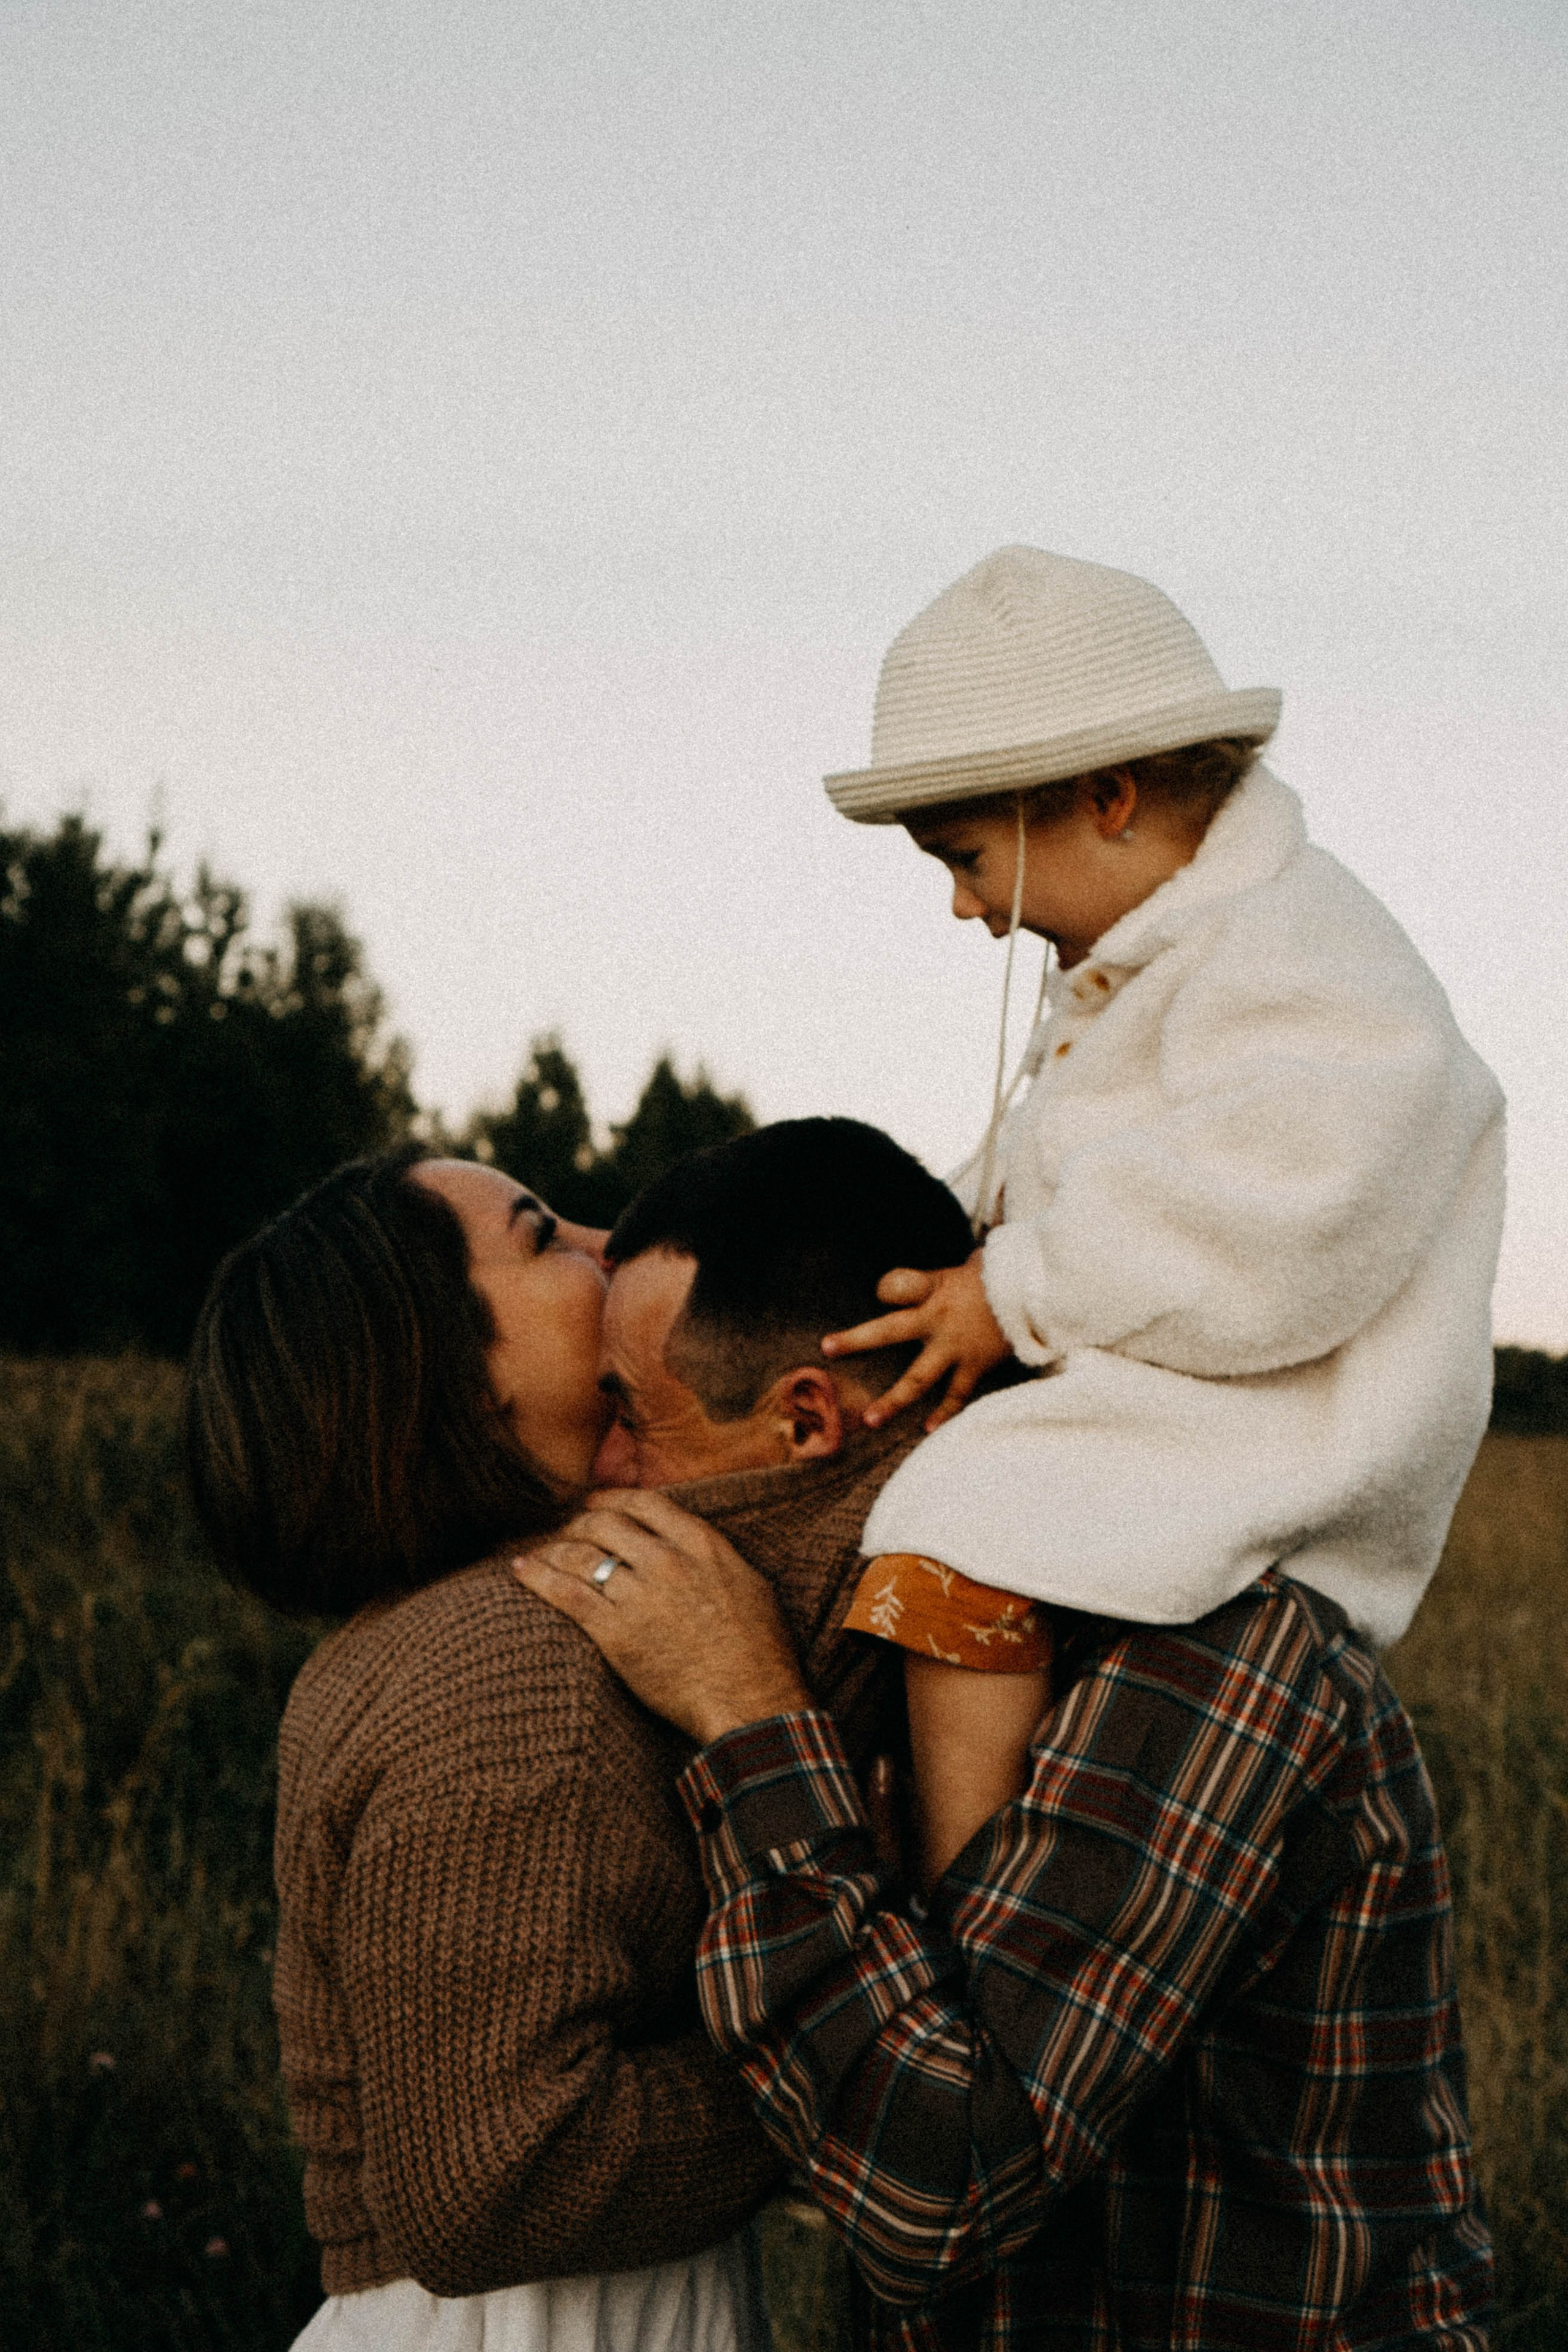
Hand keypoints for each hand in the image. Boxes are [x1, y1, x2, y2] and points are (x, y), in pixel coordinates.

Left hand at [512, 1489, 811, 1747]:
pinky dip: (539, 1577)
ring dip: (556, 1548)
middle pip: (606, 1523)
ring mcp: (639, 1595)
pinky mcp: (615, 1633)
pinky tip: (522, 1570)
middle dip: (581, 1522)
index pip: (646, 1503)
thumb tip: (697, 1546)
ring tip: (541, 1551)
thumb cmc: (761, 1650)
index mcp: (701, 1544)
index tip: (597, 1501)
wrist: (750, 1699)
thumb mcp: (751, 1585)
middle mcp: (666, 1560)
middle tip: (568, 1531)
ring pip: (582, 1554)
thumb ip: (716, 1558)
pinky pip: (566, 1593)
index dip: (614, 1498)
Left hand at [821, 1250, 1009, 1431]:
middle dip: (857, 1340)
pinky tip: (927, 1430)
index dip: (886, 1288)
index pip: (896, 1285)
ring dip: (893, 1400)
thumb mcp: (971, 1263)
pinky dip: (943, 1414)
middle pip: (889, 1330)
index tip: (881, 1293)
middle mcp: (938, 1318)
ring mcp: (955, 1346)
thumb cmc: (1003, 1275)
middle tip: (828, 1348)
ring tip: (870, 1419)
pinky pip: (955, 1394)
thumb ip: (944, 1276)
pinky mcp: (975, 1365)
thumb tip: (942, 1274)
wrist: (1040, 1293)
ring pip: (918, 1377)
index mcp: (935, 1288)